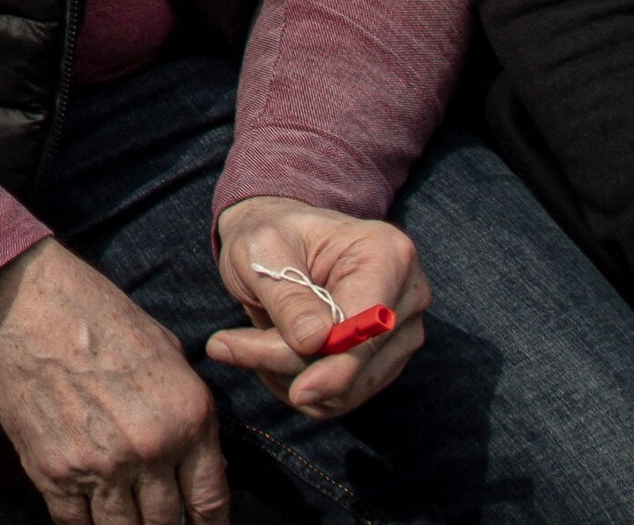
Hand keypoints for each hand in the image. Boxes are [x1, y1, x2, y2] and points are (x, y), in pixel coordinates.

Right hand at [0, 237, 230, 524]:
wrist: (25, 301)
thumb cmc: (98, 315)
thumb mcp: (166, 354)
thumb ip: (188, 415)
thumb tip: (204, 464)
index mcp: (187, 419)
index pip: (210, 502)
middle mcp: (150, 450)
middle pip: (167, 523)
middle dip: (166, 524)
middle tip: (157, 517)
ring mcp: (100, 466)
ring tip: (124, 515)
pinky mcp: (53, 471)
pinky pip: (75, 523)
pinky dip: (84, 522)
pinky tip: (87, 510)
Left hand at [205, 192, 429, 421]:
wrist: (277, 243)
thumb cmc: (268, 236)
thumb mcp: (261, 249)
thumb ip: (287, 294)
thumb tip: (314, 342)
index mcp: (388, 254)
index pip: (370, 327)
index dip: (337, 366)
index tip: (298, 392)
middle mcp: (407, 296)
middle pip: (357, 361)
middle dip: (291, 364)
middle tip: (226, 345)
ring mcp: (402, 332)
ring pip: (348, 388)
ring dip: (289, 377)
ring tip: (245, 345)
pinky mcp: (385, 361)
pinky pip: (342, 396)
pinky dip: (301, 387)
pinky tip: (268, 356)